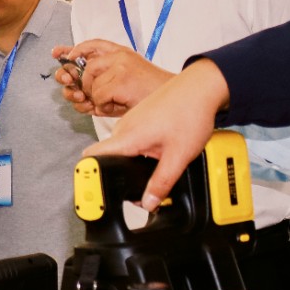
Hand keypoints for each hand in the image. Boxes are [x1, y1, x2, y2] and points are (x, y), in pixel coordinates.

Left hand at [62, 39, 173, 116]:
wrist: (173, 101)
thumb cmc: (148, 95)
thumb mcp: (124, 81)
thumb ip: (102, 80)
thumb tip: (72, 87)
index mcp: (121, 53)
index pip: (93, 44)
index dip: (74, 49)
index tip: (59, 54)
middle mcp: (120, 56)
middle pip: (87, 68)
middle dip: (81, 85)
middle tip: (85, 96)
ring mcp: (120, 66)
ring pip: (92, 86)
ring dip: (98, 100)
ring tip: (113, 103)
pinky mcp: (121, 79)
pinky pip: (99, 97)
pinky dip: (104, 107)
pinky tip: (117, 107)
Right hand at [84, 59, 230, 210]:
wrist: (201, 86)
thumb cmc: (190, 113)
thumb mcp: (179, 155)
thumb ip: (162, 183)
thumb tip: (149, 203)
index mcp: (127, 137)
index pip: (91, 156)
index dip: (88, 174)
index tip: (93, 190)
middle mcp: (123, 128)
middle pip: (108, 156)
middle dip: (119, 173)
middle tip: (141, 187)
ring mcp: (130, 121)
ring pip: (122, 147)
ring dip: (132, 159)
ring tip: (156, 161)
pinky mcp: (139, 117)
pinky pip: (131, 137)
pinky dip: (140, 147)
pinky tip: (160, 147)